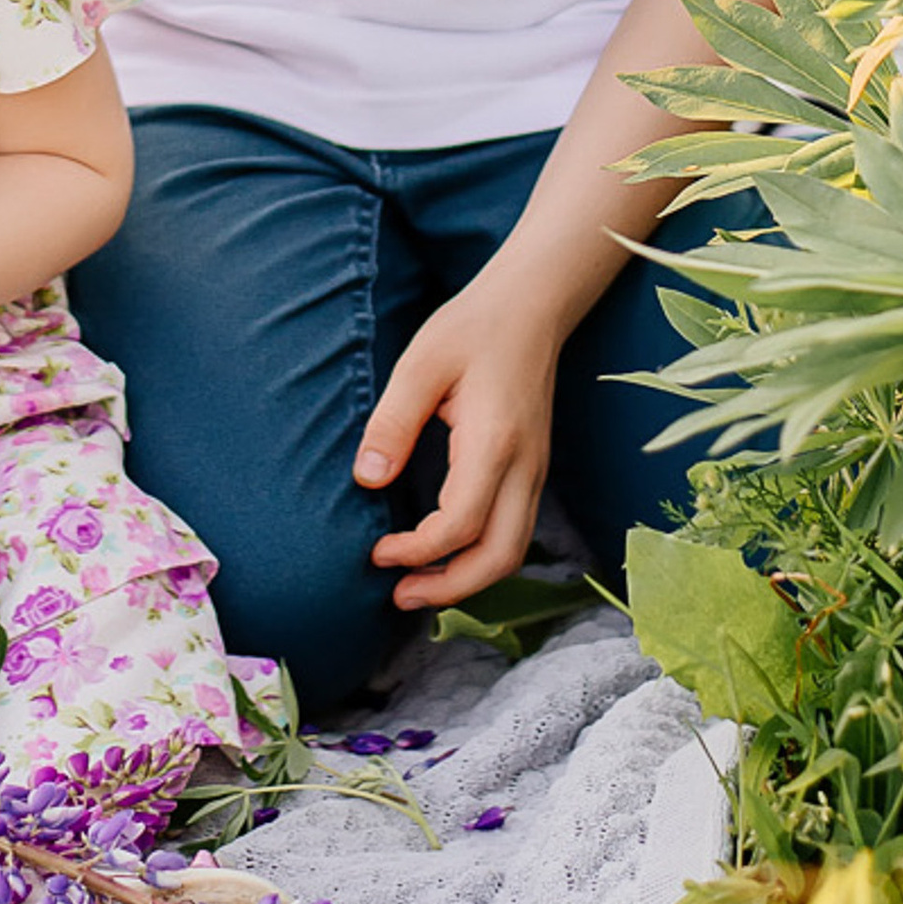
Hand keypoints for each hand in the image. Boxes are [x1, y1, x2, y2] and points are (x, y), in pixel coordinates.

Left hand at [355, 280, 556, 614]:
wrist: (530, 307)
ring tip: (416, 587)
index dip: (418, 552)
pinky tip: (445, 556)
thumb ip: (392, 423)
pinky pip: (514, 532)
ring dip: (467, 580)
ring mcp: (535, 472)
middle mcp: (525, 467)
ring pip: (512, 552)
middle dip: (449, 588)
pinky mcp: (534, 471)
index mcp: (494, 443)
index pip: (460, 524)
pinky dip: (481, 557)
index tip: (377, 551)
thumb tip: (367, 481)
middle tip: (397, 596)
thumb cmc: (471, 329)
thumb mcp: (421, 365)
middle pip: (499, 557)